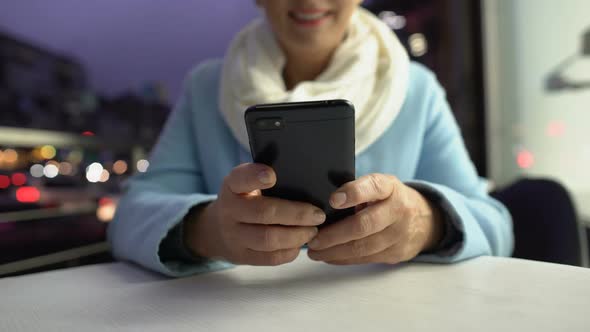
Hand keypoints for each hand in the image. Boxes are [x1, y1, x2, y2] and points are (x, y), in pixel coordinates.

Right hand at [184, 163, 325, 265]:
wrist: (217, 230)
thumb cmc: (243, 200)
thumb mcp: (244, 184)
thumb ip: (263, 178)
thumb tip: (304, 180)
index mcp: (231, 186)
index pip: (241, 179)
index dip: (255, 177)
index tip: (272, 175)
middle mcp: (229, 210)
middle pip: (264, 213)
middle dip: (297, 214)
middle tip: (318, 215)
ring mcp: (234, 236)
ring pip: (269, 239)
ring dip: (297, 236)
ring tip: (313, 230)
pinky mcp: (243, 256)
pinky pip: (270, 258)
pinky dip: (290, 251)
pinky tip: (300, 243)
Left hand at [307, 174, 442, 264]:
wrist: (425, 219)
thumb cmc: (390, 199)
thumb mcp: (380, 185)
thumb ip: (358, 190)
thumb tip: (323, 204)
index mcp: (390, 187)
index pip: (373, 187)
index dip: (353, 193)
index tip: (333, 200)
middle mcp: (398, 210)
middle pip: (364, 225)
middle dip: (334, 234)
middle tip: (313, 238)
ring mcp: (399, 234)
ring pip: (363, 247)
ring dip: (335, 251)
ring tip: (314, 251)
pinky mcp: (396, 253)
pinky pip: (366, 259)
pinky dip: (344, 259)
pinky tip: (329, 257)